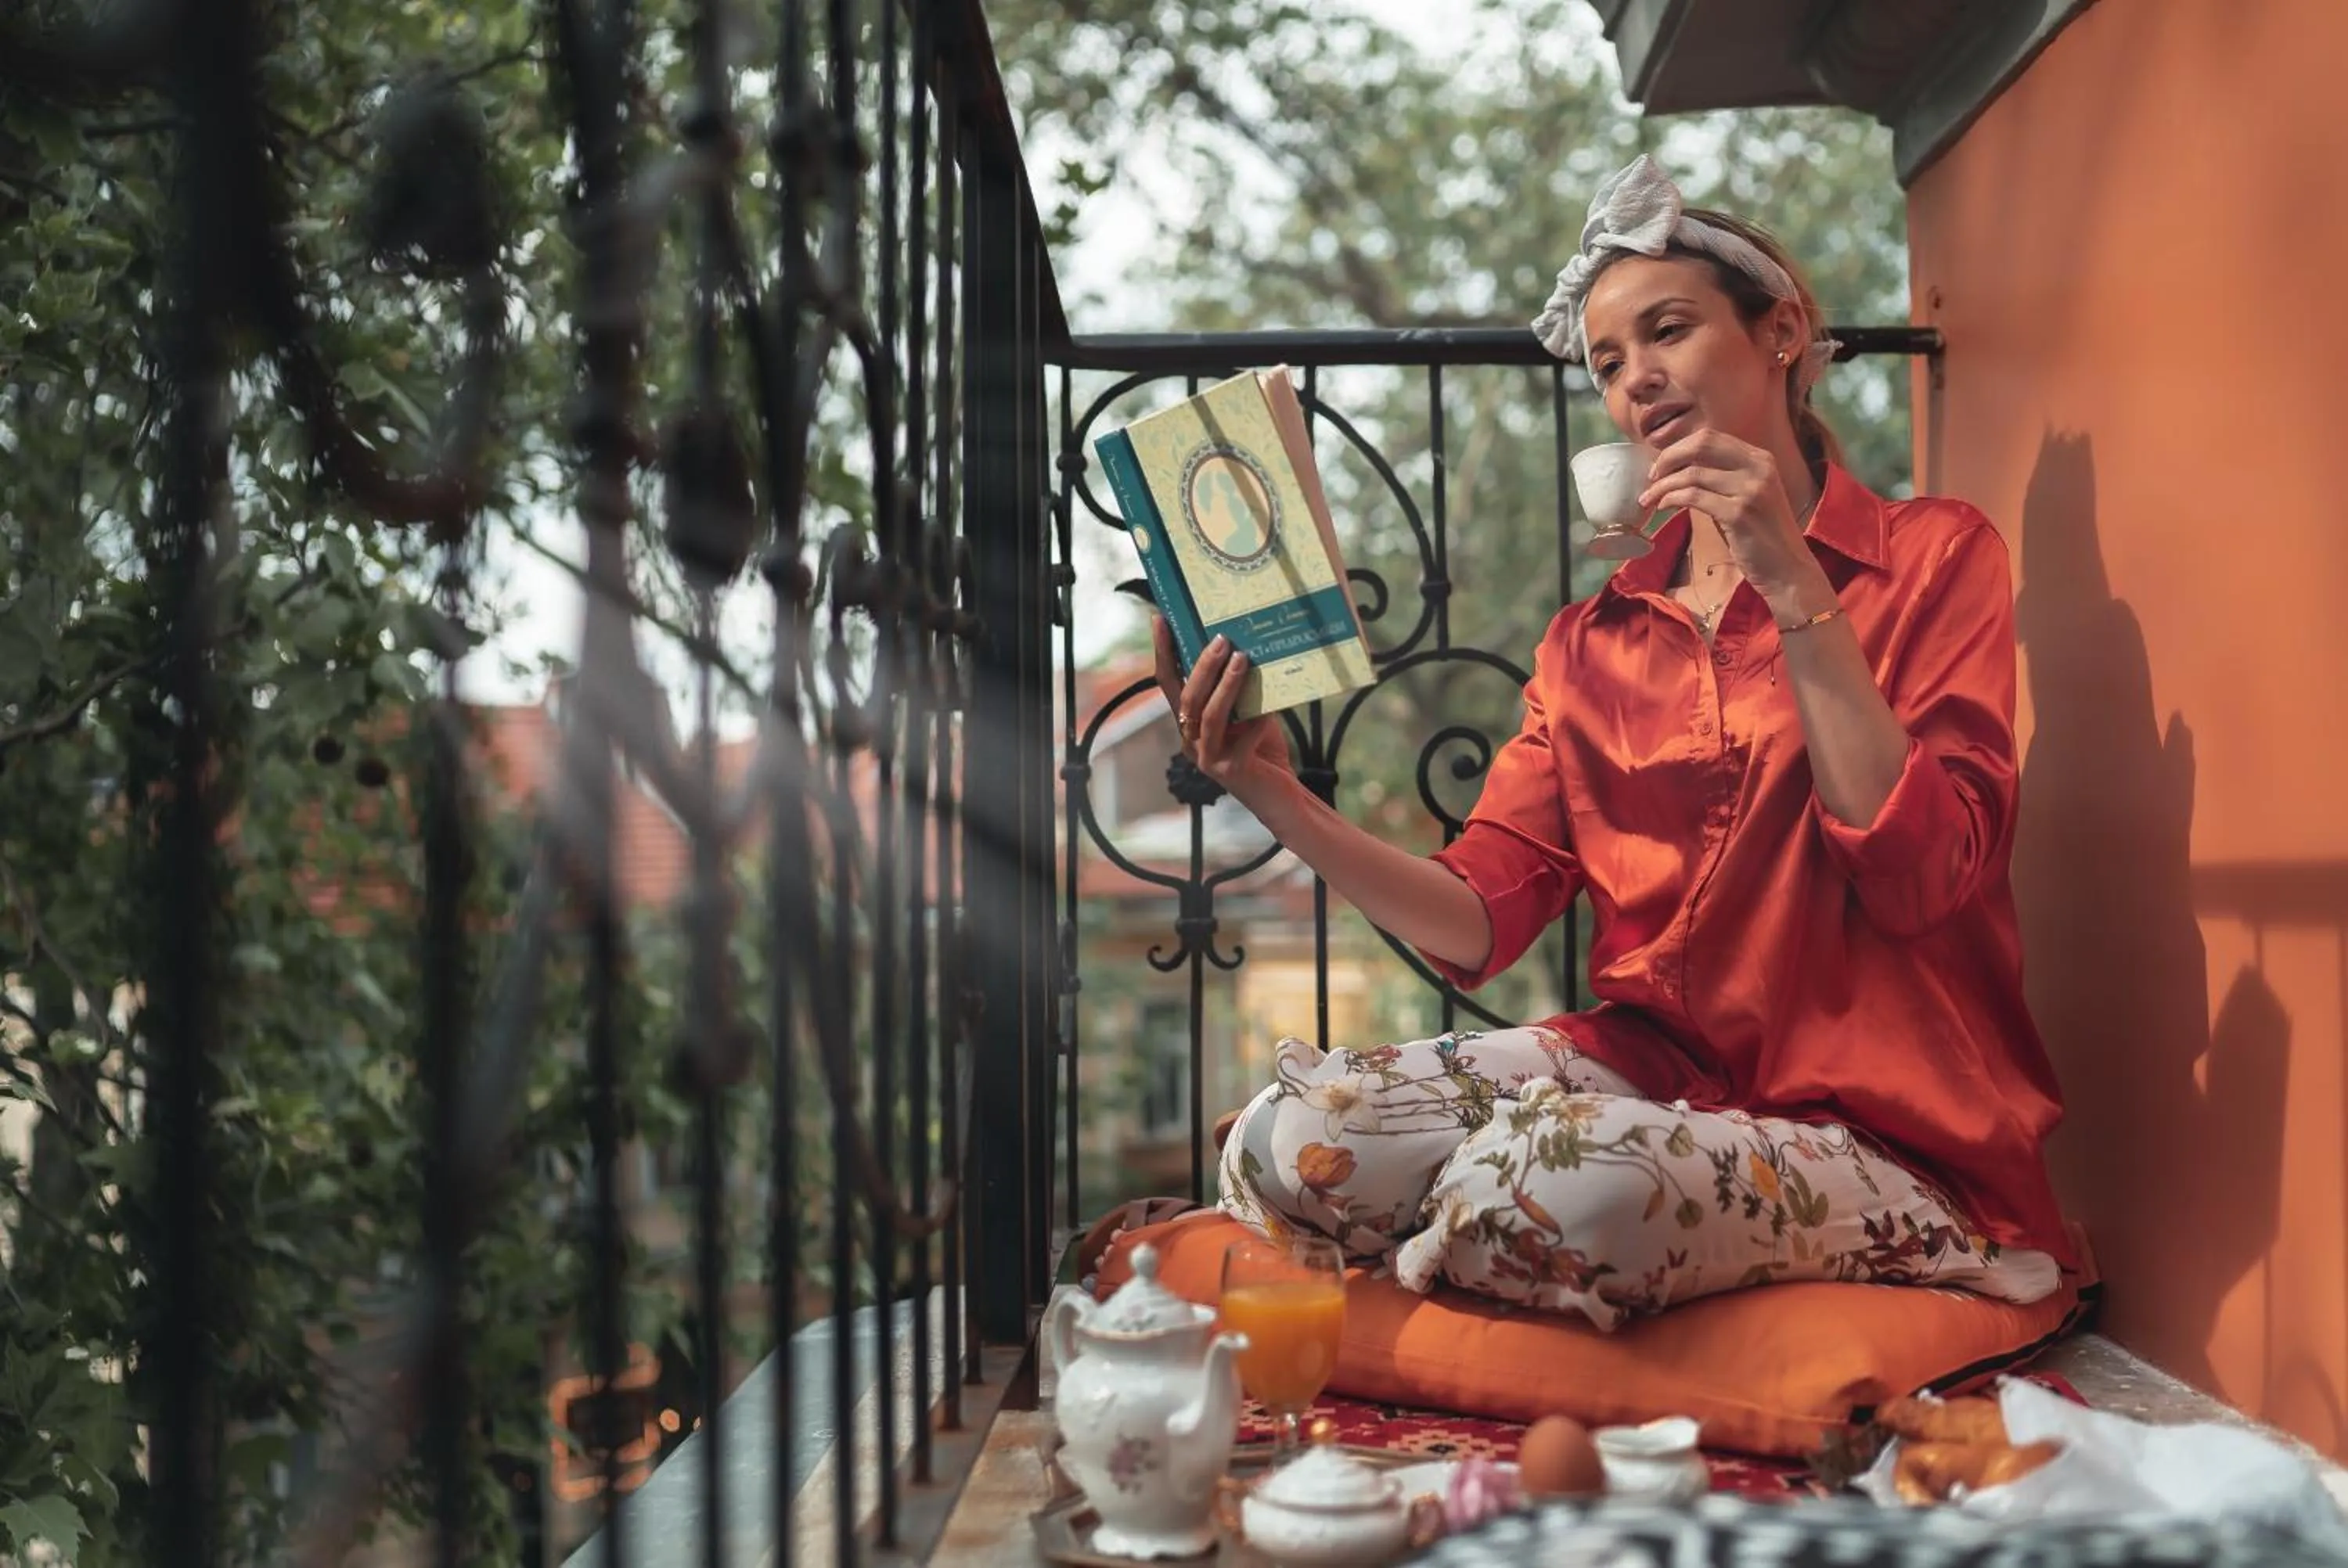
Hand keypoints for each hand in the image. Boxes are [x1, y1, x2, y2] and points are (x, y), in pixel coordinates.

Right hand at [1153, 617, 1293, 796]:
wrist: (1280, 796)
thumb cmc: (1263, 749)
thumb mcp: (1248, 713)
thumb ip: (1239, 691)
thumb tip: (1244, 647)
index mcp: (1189, 724)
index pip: (1168, 683)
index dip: (1163, 652)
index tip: (1161, 619)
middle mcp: (1191, 741)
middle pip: (1187, 699)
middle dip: (1202, 666)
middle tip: (1221, 639)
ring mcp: (1208, 759)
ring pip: (1209, 716)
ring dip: (1225, 685)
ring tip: (1242, 659)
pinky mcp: (1231, 772)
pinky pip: (1242, 740)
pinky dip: (1257, 721)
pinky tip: (1272, 708)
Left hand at [1636, 429, 1823, 603]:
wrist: (1787, 569)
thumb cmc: (1760, 536)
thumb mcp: (1746, 497)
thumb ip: (1721, 479)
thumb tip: (1679, 470)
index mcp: (1760, 459)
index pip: (1710, 437)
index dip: (1679, 447)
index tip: (1661, 465)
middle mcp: (1758, 468)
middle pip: (1701, 445)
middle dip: (1668, 458)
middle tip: (1650, 477)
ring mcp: (1751, 490)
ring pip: (1692, 473)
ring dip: (1663, 486)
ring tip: (1648, 499)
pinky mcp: (1739, 514)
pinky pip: (1693, 497)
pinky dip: (1671, 500)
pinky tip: (1662, 508)